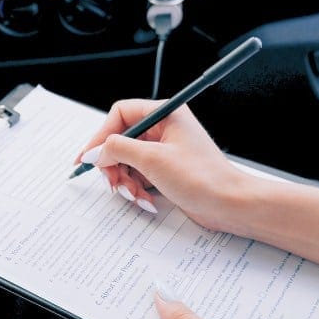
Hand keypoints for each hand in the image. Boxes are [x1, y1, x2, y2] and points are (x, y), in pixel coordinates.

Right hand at [75, 99, 251, 232]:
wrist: (229, 204)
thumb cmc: (202, 177)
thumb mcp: (152, 160)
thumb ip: (116, 150)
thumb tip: (93, 152)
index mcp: (164, 114)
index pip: (120, 114)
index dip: (101, 136)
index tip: (89, 158)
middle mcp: (164, 128)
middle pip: (120, 140)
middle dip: (113, 165)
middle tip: (113, 183)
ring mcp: (164, 150)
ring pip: (127, 161)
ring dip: (125, 181)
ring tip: (135, 195)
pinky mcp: (165, 169)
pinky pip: (138, 175)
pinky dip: (137, 189)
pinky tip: (146, 200)